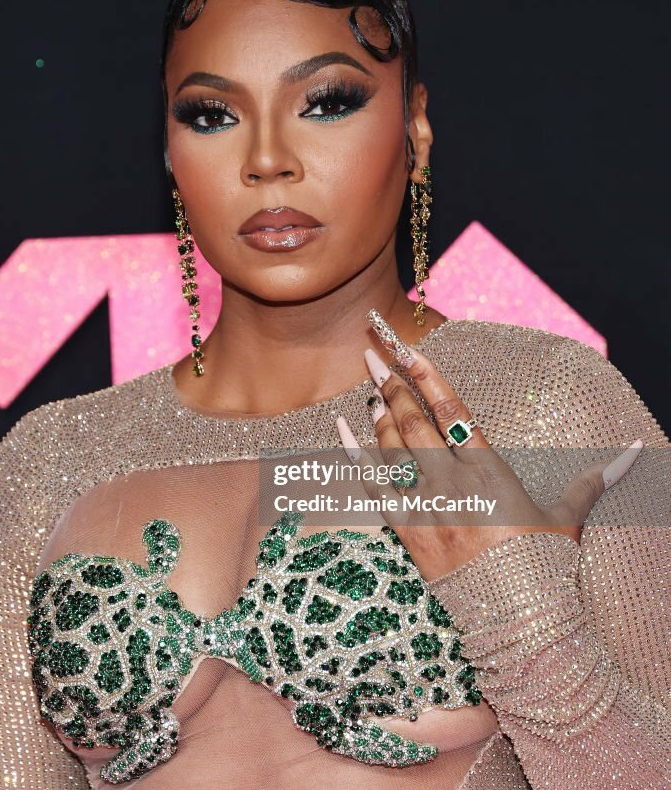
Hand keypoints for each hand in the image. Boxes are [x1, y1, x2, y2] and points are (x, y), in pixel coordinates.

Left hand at [335, 330, 643, 580]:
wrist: (515, 623)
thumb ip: (592, 480)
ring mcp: (425, 507)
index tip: (409, 351)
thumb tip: (633, 453)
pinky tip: (340, 430)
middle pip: (415, 423)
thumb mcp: (567, 518)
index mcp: (489, 471)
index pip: (453, 411)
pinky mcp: (406, 531)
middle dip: (393, 385)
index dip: (428, 377)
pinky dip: (354, 456)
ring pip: (391, 450)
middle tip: (375, 356)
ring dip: (378, 414)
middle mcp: (452, 483)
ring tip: (370, 385)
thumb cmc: (543, 567)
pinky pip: (371, 486)